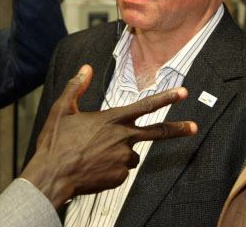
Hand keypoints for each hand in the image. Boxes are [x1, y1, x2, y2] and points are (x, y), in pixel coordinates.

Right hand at [20, 64, 196, 208]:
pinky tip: (93, 166)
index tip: (183, 92)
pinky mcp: (118, 177)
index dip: (166, 97)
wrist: (51, 175)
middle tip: (194, 127)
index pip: (145, 105)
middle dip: (178, 129)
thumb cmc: (55, 143)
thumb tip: (85, 68)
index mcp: (111, 120)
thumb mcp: (62, 109)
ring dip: (120, 152)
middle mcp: (122, 139)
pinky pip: (120, 170)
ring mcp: (121, 159)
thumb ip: (77, 86)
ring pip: (131, 154)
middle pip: (157, 133)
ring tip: (95, 154)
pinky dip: (111, 167)